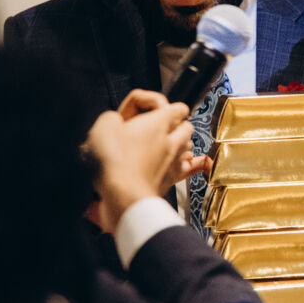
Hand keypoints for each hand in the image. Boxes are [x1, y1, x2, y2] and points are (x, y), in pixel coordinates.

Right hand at [86, 98, 193, 231]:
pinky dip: (195, 164)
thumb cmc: (116, 161)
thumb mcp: (104, 126)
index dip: (163, 106)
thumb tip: (116, 120)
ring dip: (181, 143)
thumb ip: (114, 117)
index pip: (177, 106)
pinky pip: (191, 168)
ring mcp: (175, 160)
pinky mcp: (172, 179)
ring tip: (167, 145)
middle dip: (175, 125)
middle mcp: (172, 139)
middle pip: (185, 125)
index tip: (148, 111)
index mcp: (159, 122)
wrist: (125, 196)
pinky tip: (199, 162)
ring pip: (188, 145)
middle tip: (158, 128)